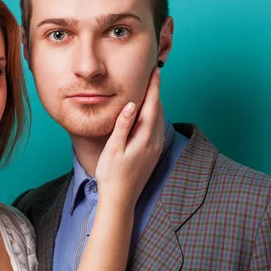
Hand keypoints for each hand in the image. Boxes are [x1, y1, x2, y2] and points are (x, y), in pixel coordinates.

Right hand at [95, 68, 163, 207]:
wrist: (120, 200)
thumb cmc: (112, 175)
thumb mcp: (114, 149)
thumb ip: (123, 126)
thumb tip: (131, 105)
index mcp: (144, 138)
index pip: (152, 106)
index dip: (153, 87)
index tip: (155, 71)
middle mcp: (154, 142)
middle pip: (158, 110)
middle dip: (156, 91)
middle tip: (153, 74)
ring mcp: (155, 149)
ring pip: (158, 119)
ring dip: (155, 103)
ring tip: (150, 88)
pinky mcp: (152, 154)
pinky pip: (156, 128)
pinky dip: (153, 115)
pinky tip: (147, 113)